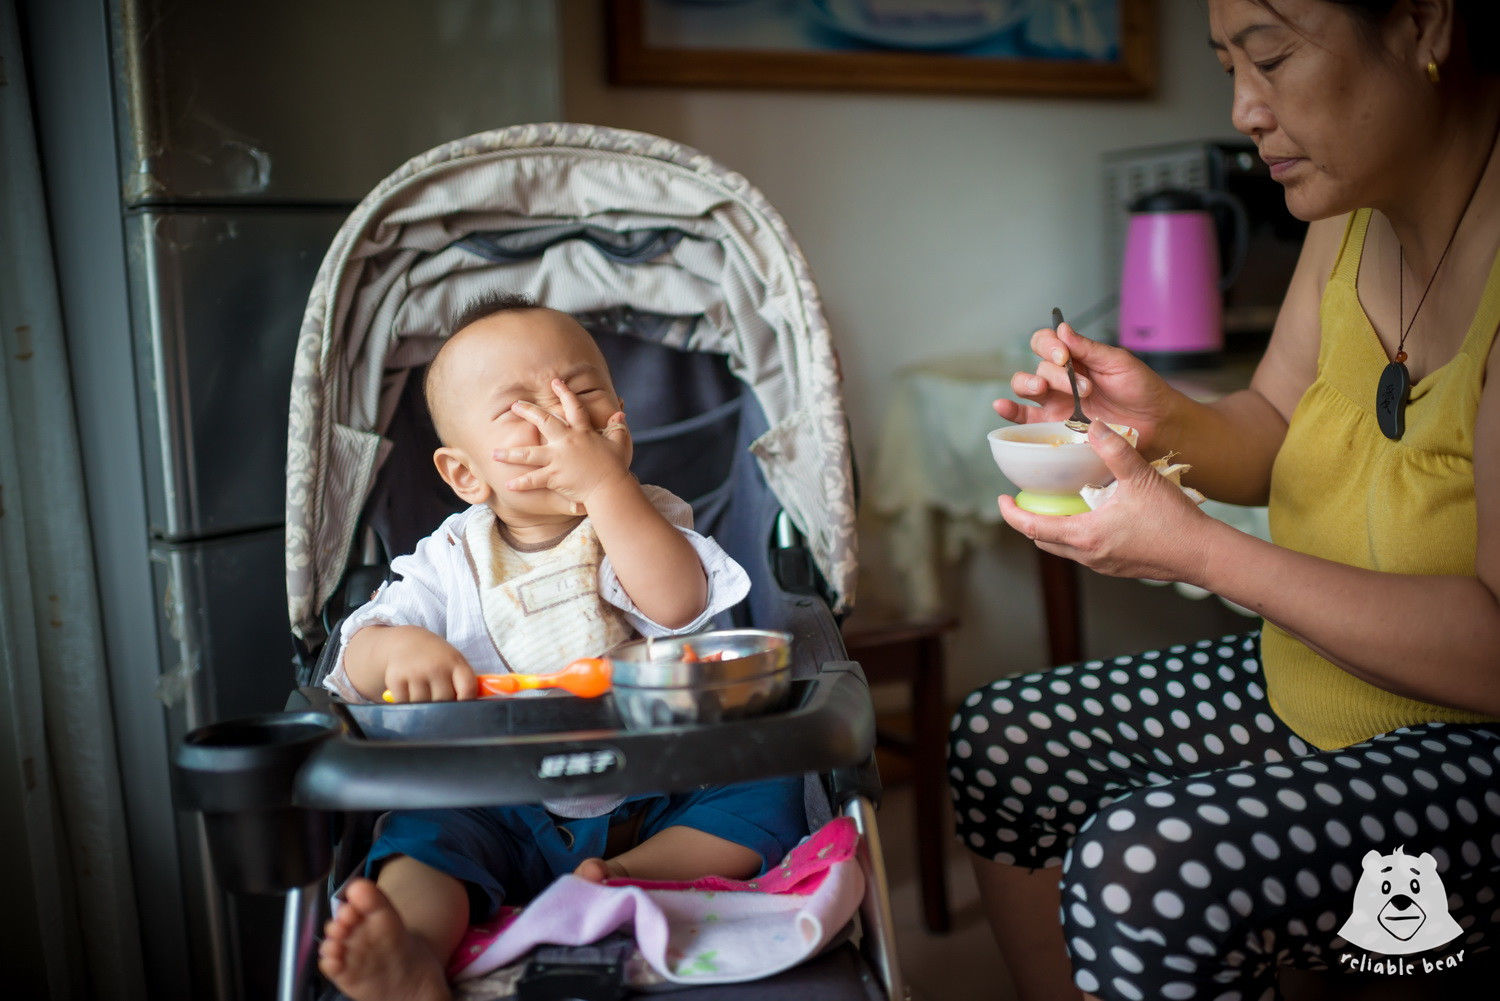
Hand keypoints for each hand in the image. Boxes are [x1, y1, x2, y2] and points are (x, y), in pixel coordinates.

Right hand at [378, 625, 477, 702]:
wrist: (405, 642)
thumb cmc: (436, 659)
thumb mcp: (454, 663)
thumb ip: (465, 684)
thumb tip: (476, 712)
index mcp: (455, 663)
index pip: (467, 690)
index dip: (467, 704)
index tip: (463, 711)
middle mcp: (436, 666)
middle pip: (444, 702)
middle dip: (443, 706)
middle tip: (439, 699)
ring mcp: (415, 672)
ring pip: (424, 706)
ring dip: (424, 707)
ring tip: (424, 694)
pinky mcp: (396, 679)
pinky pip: (405, 704)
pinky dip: (407, 704)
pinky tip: (409, 693)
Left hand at [494, 380, 632, 511]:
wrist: (610, 488)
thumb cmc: (615, 467)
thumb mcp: (620, 443)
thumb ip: (618, 428)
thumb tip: (620, 413)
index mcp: (582, 432)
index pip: (573, 408)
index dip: (564, 393)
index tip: (555, 382)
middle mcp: (567, 442)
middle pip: (544, 422)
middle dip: (528, 412)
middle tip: (515, 406)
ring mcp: (558, 459)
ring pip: (529, 454)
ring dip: (510, 454)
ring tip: (494, 454)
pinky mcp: (554, 476)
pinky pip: (534, 480)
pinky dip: (521, 483)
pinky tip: (508, 484)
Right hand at [996, 322, 1175, 448]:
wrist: (1156, 424)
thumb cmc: (1141, 390)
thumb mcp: (1118, 362)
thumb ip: (1088, 348)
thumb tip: (1062, 328)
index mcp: (1076, 358)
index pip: (1047, 342)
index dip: (1049, 345)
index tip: (1064, 355)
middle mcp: (1061, 378)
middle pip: (1037, 366)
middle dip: (1053, 373)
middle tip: (1080, 386)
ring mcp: (1055, 402)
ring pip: (1025, 387)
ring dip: (1028, 385)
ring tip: (1044, 391)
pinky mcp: (1054, 425)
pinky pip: (1024, 418)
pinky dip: (1009, 411)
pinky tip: (1002, 406)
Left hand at [998, 421, 1214, 582]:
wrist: (1202, 554)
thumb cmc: (1172, 520)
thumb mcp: (1140, 477)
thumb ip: (1113, 449)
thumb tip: (1091, 424)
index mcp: (1085, 535)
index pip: (1032, 528)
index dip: (1011, 513)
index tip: (1001, 498)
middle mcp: (1088, 555)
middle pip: (1043, 540)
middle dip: (1030, 520)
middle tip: (1025, 499)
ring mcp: (1102, 564)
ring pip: (1063, 548)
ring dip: (1054, 527)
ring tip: (1055, 502)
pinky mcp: (1116, 566)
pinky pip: (1084, 551)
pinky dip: (1075, 533)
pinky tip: (1089, 514)